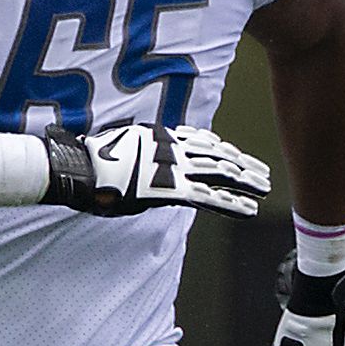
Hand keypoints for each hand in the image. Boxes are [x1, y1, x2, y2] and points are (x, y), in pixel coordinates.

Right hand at [46, 122, 271, 219]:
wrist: (79, 169)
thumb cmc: (89, 162)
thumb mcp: (119, 149)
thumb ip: (139, 154)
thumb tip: (141, 162)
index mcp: (161, 136)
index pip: (199, 140)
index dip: (222, 148)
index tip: (237, 155)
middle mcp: (173, 148)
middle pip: (217, 154)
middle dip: (243, 164)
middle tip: (263, 172)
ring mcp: (174, 167)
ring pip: (221, 173)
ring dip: (246, 182)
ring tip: (265, 189)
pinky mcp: (172, 189)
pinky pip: (210, 197)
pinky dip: (232, 203)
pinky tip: (250, 209)